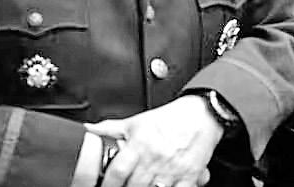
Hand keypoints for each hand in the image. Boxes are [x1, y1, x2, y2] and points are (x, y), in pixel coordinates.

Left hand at [85, 95, 223, 186]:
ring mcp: (173, 169)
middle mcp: (155, 157)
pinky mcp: (189, 176)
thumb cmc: (170, 118)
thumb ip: (112, 128)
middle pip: (133, 186)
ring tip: (141, 186)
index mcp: (141, 143)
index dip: (107, 184)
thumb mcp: (139, 121)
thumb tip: (89, 129)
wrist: (203, 114)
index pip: (117, 171)